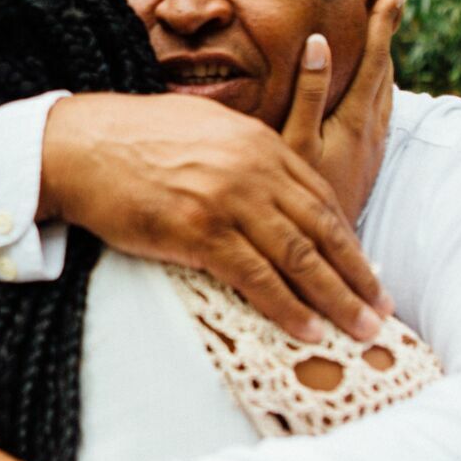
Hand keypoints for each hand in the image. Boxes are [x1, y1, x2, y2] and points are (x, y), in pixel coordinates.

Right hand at [41, 91, 383, 341]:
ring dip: (336, 299)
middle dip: (358, 275)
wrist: (78, 145)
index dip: (349, 240)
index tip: (367, 272)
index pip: (321, 197)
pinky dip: (288, 308)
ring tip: (360, 331)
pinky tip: (309, 331)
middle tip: (381, 312)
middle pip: (322, 229)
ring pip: (299, 257)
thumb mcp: (203, 129)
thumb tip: (265, 186)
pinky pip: (257, 277)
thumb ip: (243, 153)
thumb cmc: (132, 140)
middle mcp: (254, 168)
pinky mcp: (199, 231)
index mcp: (259, 143)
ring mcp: (229, 199)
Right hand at [283, 0, 406, 225]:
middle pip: (384, 70)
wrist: (318, 257)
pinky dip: (379, 86)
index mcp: (354, 117)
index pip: (374, 58)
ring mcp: (369, 147)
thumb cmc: (296, 197)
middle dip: (388, 31)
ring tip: (386, 28)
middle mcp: (369, 129)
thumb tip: (317, 43)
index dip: (384, 23)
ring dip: (385, 57)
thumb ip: (308, 93)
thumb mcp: (293, 144)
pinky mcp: (364, 161)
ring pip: (384, 92)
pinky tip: (373, 85)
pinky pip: (378, 111)